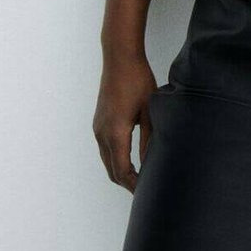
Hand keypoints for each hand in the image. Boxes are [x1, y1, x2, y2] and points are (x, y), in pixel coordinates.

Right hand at [93, 53, 157, 192]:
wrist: (119, 57)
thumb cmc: (138, 80)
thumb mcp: (150, 110)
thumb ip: (149, 138)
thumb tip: (152, 161)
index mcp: (116, 132)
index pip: (122, 170)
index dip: (134, 185)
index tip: (147, 192)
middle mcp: (102, 133)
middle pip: (112, 170)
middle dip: (127, 182)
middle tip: (145, 189)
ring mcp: (98, 127)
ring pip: (107, 160)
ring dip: (120, 171)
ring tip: (140, 176)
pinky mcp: (98, 121)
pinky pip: (104, 148)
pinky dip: (115, 159)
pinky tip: (130, 157)